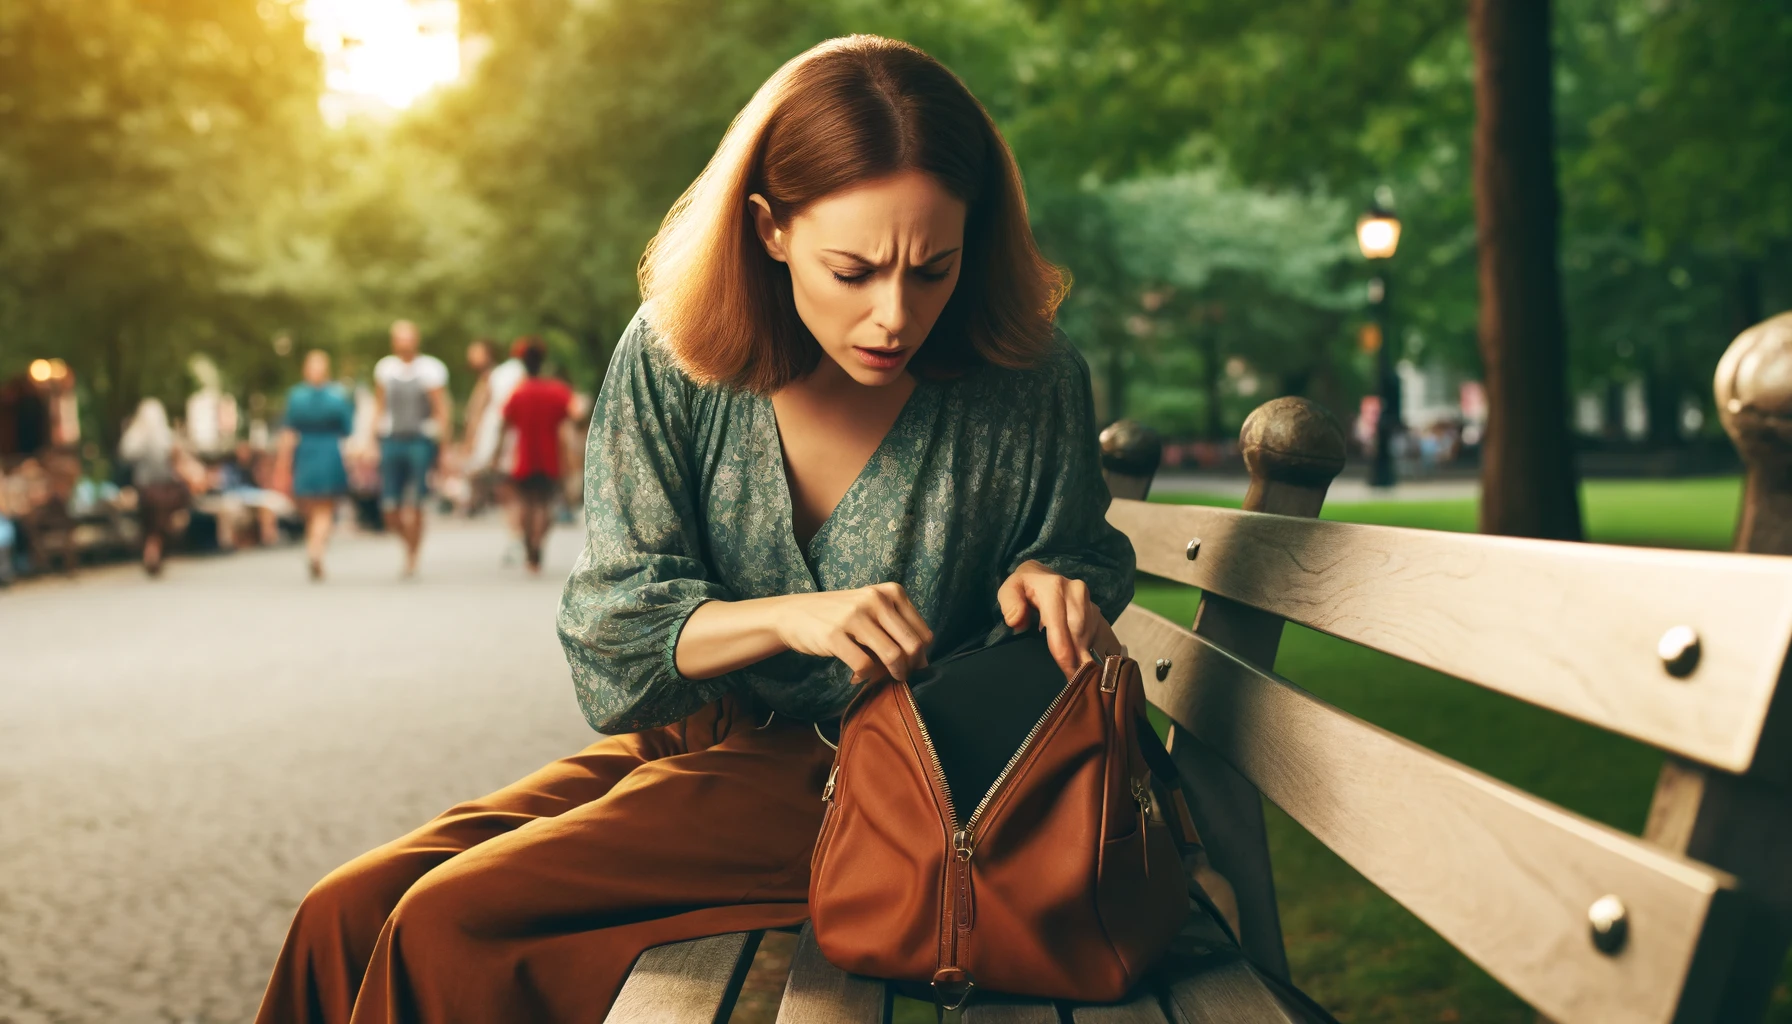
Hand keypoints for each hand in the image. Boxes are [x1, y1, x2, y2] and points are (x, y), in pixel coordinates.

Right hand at [776, 583, 934, 684]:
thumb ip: (897, 627)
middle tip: (896, 677)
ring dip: (889, 675)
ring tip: (879, 677)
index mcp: (891, 592)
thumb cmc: (840, 615)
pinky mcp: (835, 635)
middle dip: (909, 669)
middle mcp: (876, 599)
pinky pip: (865, 666)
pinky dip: (865, 677)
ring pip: (893, 657)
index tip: (908, 667)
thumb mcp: (872, 608)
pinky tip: (856, 675)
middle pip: (912, 646)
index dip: (920, 657)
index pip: (923, 634)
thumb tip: (922, 664)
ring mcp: (855, 616)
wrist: (794, 613)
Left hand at [997, 560, 1120, 678]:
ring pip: (1091, 635)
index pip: (1060, 627)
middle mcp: (1076, 592)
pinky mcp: (1096, 608)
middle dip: (1079, 660)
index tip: (1069, 675)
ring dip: (1087, 656)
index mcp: (1054, 588)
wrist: (1041, 573)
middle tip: (1079, 685)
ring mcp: (1089, 600)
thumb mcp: (1009, 589)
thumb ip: (1009, 603)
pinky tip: (1099, 667)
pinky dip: (1098, 650)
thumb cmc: (1023, 586)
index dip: (1065, 654)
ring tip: (1087, 679)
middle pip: (1080, 634)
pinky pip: (1101, 632)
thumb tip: (1017, 622)